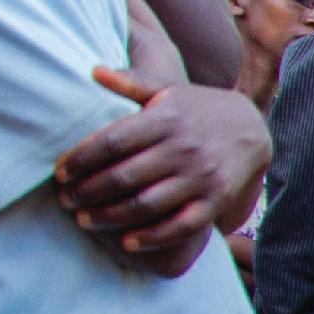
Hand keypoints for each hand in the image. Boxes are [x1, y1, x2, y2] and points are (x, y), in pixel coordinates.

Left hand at [59, 74, 269, 276]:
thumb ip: (132, 82)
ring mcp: (201, 177)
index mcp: (166, 119)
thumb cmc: (198, 110)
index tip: (59, 172)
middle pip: (123, 177)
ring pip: (146, 205)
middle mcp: (183, 148)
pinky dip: (153, 238)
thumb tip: (93, 71)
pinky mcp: (215, 200)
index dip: (80, 160)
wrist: (254, 129)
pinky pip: (180, 226)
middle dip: (87, 192)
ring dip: (110, 217)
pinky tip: (128, 242)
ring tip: (85, 220)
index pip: (112, 142)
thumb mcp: (169, 90)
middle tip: (65, 200)